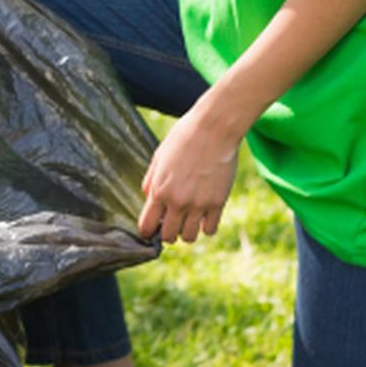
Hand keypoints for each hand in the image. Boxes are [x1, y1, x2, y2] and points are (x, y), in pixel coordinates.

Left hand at [137, 103, 239, 243]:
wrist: (213, 128)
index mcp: (159, 189)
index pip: (147, 226)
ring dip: (187, 231)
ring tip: (188, 218)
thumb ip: (151, 180)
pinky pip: (210, 230)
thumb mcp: (159, 156)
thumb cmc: (184, 137)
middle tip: (171, 222)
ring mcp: (199, 204)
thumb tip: (148, 198)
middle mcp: (177, 201)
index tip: (150, 230)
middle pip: (169, 236)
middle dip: (167, 233)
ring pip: (189, 238)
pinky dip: (206, 226)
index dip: (147, 231)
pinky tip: (204, 214)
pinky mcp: (218, 203)